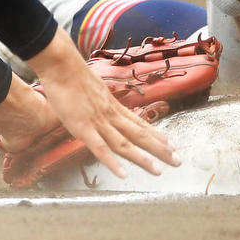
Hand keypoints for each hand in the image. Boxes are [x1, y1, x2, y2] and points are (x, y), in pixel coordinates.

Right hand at [19, 29, 178, 177]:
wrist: (62, 64)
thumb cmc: (72, 75)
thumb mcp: (93, 90)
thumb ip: (99, 103)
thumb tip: (102, 108)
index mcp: (113, 106)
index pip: (139, 123)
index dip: (156, 135)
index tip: (171, 145)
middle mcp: (111, 115)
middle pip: (139, 135)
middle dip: (159, 149)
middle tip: (177, 161)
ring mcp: (98, 122)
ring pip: (125, 144)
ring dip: (142, 159)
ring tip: (159, 171)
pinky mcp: (82, 128)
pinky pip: (100, 148)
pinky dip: (112, 162)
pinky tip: (123, 175)